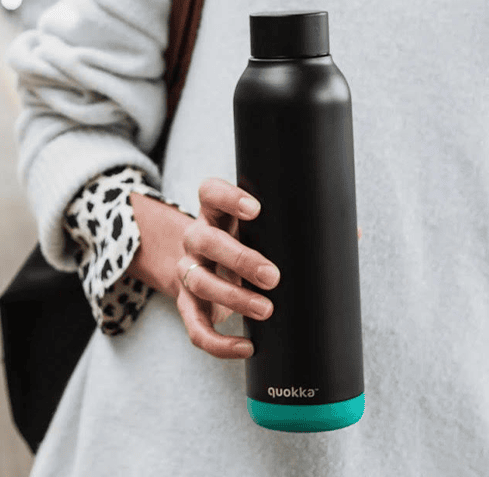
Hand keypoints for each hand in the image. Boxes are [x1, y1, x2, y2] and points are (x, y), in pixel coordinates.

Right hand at [126, 178, 279, 359]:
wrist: (206, 270)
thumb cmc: (246, 245)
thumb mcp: (260, 231)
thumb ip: (295, 229)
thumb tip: (352, 234)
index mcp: (216, 213)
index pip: (210, 193)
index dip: (228, 197)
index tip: (256, 210)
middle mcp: (196, 239)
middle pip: (206, 241)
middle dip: (240, 259)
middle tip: (272, 276)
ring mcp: (188, 272)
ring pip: (200, 282)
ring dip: (232, 297)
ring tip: (266, 310)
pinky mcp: (187, 305)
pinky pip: (195, 327)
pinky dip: (217, 342)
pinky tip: (245, 348)